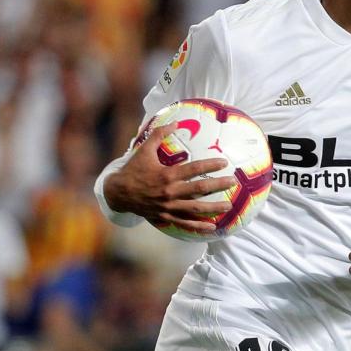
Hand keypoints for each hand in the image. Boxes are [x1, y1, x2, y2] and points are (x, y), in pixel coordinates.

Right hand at [104, 122, 236, 233]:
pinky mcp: (165, 216)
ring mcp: (168, 206)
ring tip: (228, 206)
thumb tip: (176, 122)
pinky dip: (198, 226)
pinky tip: (212, 228)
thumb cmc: (133, 170)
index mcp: (167, 175)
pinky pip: (184, 223)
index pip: (193, 169)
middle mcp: (170, 192)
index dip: (210, 165)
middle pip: (199, 189)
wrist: (118, 193)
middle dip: (218, 185)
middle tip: (233, 182)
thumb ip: (160, 135)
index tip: (224, 162)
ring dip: (213, 208)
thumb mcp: (144, 150)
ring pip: (195, 208)